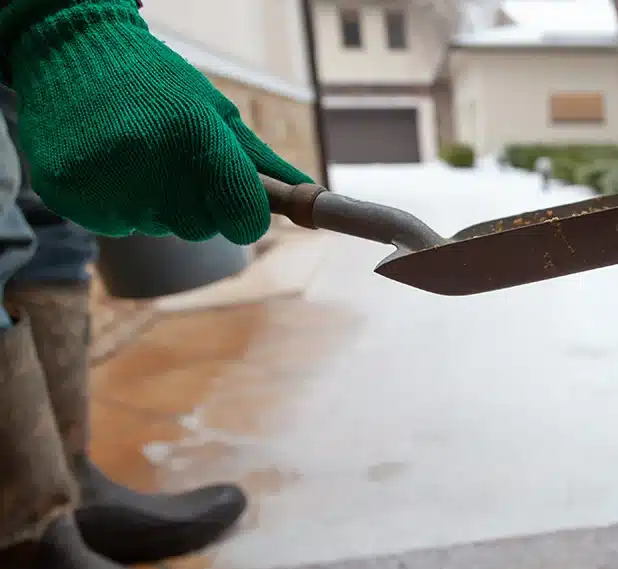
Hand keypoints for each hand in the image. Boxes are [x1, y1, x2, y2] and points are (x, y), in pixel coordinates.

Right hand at [1, 0, 313, 243]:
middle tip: (175, 159)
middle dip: (198, 203)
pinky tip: (106, 162)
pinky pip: (117, 224)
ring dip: (155, 201)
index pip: (243, 219)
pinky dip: (117, 202)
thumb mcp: (216, 110)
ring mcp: (104, 182)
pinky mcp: (69, 195)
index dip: (246, 217)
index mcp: (195, 138)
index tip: (242, 208)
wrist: (70, 52)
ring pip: (158, 227)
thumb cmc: (157, 81)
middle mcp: (149, 164)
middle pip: (201, 229)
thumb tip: (310, 198)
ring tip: (135, 152)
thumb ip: (261, 162)